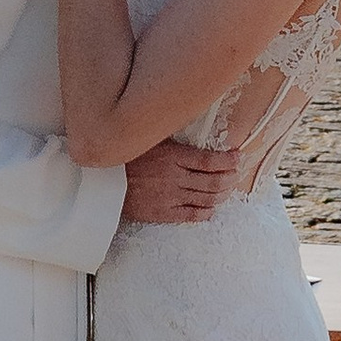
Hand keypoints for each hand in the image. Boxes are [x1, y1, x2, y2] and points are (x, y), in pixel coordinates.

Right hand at [121, 137, 241, 224]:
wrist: (102, 183)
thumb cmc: (123, 158)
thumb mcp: (148, 139)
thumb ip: (170, 138)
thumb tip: (187, 126)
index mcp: (172, 156)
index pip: (210, 161)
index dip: (228, 161)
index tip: (238, 157)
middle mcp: (175, 177)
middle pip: (213, 181)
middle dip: (230, 178)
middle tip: (236, 175)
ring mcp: (170, 197)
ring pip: (206, 198)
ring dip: (222, 195)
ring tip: (227, 190)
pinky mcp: (163, 213)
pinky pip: (191, 215)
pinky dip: (206, 212)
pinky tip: (211, 208)